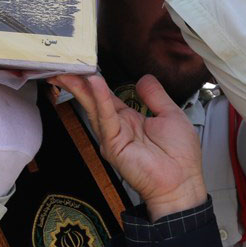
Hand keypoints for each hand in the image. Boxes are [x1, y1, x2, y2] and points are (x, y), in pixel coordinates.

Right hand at [50, 73, 205, 219]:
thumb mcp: (171, 115)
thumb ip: (155, 96)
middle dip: (77, 82)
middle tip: (64, 63)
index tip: (82, 66)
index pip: (106, 97)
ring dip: (81, 87)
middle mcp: (117, 127)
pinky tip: (94, 83)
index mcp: (129, 120)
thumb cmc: (180, 156)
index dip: (94, 82)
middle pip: (93, 100)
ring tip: (70, 69)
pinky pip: (106, 118)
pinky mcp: (113, 145)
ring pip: (94, 106)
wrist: (181, 183)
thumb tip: (143, 79)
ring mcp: (112, 136)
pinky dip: (100, 99)